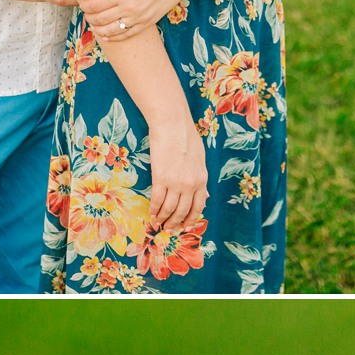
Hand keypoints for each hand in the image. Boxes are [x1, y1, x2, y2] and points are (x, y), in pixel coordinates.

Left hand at [84, 0, 191, 43]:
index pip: (97, 5)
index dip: (86, 6)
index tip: (82, 4)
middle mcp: (130, 8)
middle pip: (101, 19)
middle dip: (90, 18)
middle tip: (86, 14)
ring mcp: (139, 18)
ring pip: (112, 31)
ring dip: (99, 30)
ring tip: (93, 25)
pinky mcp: (147, 23)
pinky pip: (127, 34)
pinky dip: (114, 38)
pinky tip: (106, 36)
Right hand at [146, 112, 208, 236]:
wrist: (172, 125)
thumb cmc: (186, 136)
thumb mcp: (200, 158)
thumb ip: (200, 176)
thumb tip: (203, 191)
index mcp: (202, 179)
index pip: (199, 206)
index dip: (191, 219)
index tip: (185, 226)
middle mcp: (191, 185)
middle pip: (183, 211)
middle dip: (175, 222)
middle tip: (169, 229)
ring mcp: (176, 183)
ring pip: (169, 209)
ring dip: (163, 218)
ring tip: (158, 222)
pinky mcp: (160, 179)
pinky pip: (157, 200)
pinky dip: (154, 209)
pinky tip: (151, 213)